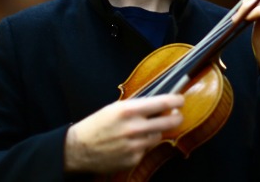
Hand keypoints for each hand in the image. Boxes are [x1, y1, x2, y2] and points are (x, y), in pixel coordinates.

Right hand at [64, 94, 183, 173]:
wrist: (79, 149)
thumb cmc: (96, 125)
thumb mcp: (115, 108)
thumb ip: (136, 106)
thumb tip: (158, 103)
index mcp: (128, 110)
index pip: (162, 103)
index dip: (176, 101)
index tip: (180, 100)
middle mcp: (134, 128)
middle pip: (169, 122)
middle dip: (176, 117)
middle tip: (177, 115)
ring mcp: (135, 145)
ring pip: (158, 135)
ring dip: (155, 131)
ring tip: (142, 129)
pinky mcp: (134, 159)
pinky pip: (146, 149)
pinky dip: (142, 146)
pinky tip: (129, 144)